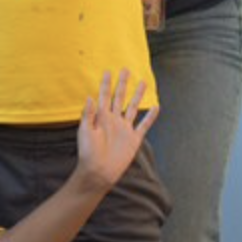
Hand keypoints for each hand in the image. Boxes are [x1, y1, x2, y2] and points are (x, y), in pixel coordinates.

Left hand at [74, 68, 155, 190]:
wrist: (99, 171)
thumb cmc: (88, 152)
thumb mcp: (85, 131)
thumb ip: (88, 114)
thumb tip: (90, 96)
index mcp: (101, 117)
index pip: (104, 96)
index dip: (106, 84)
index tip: (108, 71)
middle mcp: (113, 120)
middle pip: (119, 97)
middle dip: (122, 84)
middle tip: (126, 69)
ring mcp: (125, 128)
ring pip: (133, 107)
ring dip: (138, 95)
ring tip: (143, 82)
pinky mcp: (134, 139)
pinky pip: (144, 125)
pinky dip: (150, 116)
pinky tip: (156, 107)